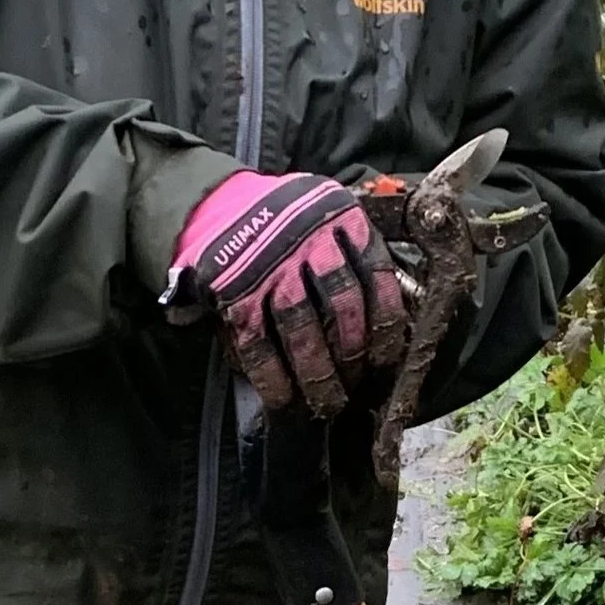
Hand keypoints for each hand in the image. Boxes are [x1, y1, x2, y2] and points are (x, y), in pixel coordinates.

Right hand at [168, 170, 408, 417]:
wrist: (217, 202)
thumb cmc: (286, 218)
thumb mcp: (328, 214)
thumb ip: (354, 251)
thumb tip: (386, 319)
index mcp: (343, 218)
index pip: (377, 276)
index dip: (386, 323)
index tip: (387, 357)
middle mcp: (309, 240)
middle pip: (343, 305)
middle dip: (353, 353)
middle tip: (356, 384)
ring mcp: (270, 266)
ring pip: (302, 328)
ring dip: (316, 372)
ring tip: (327, 401)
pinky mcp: (236, 289)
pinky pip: (257, 340)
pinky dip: (270, 375)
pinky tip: (282, 398)